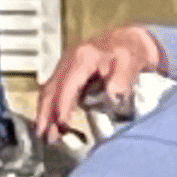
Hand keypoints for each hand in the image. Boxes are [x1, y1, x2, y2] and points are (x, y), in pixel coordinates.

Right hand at [35, 24, 166, 139]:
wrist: (132, 39)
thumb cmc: (131, 51)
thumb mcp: (131, 61)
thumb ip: (122, 78)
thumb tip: (113, 96)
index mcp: (83, 58)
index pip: (66, 86)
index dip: (62, 107)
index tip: (62, 126)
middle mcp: (69, 60)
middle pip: (51, 89)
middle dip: (46, 114)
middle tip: (46, 137)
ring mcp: (66, 65)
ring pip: (48, 90)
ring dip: (44, 113)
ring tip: (44, 135)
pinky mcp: (67, 71)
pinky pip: (53, 89)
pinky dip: (49, 106)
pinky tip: (50, 120)